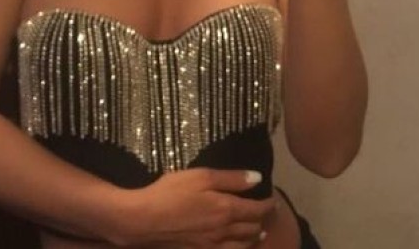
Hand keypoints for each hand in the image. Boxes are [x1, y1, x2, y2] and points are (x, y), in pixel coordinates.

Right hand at [117, 167, 275, 247]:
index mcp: (227, 209)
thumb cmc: (172, 192)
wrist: (146, 220)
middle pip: (252, 229)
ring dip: (254, 238)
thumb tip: (257, 179)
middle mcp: (224, 231)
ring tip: (260, 233)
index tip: (272, 199)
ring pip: (242, 246)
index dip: (267, 205)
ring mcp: (212, 245)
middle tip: (267, 213)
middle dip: (263, 220)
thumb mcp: (202, 176)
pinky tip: (237, 247)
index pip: (256, 210)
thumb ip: (231, 179)